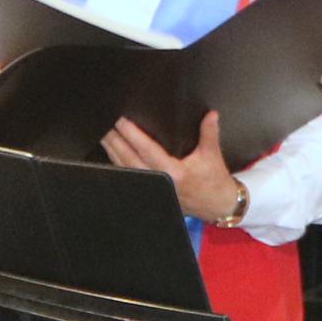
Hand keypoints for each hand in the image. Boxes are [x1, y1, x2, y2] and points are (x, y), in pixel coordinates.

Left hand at [108, 110, 245, 226]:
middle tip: (104, 124)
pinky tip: (111, 153)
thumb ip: (209, 133)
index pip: (147, 150)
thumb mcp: (212, 156)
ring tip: (103, 135)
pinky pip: (130, 176)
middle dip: (115, 141)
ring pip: (126, 169)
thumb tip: (211, 114)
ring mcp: (153, 188)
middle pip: (129, 159)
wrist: (217, 206)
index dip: (132, 135)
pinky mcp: (151, 191)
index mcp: (174, 173)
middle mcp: (160, 181)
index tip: (121, 121)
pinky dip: (119, 163)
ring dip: (113, 151)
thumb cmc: (214, 181)